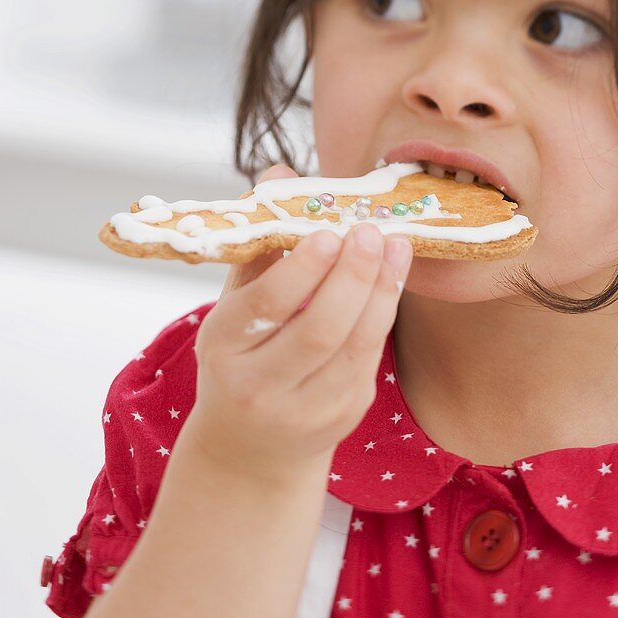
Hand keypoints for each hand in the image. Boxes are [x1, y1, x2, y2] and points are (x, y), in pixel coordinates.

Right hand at [186, 164, 413, 487]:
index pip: (266, 306)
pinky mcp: (341, 417)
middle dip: (353, 276)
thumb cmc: (240, 354)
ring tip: (395, 247)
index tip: (330, 230)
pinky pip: (369, 359)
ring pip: (354, 347)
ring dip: (381, 292)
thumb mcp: (234, 302)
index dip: (303, 268)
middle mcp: (259, 387)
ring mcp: (305, 410)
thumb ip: (260, 242)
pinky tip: (392, 280)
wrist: (248, 446)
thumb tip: (280, 171)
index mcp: (222, 348)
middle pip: (319, 330)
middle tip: (370, 232)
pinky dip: (384, 313)